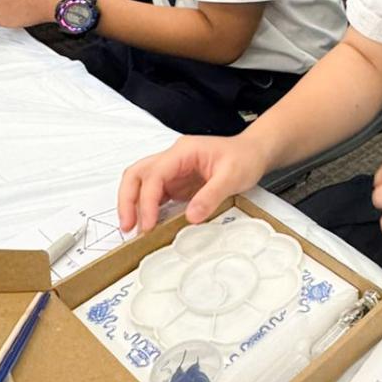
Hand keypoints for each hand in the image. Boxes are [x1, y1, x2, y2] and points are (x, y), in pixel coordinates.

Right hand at [118, 134, 270, 233]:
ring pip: (141, 183)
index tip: (147, 224)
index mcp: (183, 152)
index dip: (146, 200)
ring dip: (134, 205)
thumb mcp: (233, 176)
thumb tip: (191, 217)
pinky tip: (150, 224)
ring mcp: (173, 170)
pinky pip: (155, 194)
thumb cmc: (244, 157)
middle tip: (128, 226)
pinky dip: (148, 208)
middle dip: (127, 200)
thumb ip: (211, 196)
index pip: (154, 175)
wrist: (253, 153)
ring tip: (134, 229)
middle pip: (136, 174)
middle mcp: (172, 158)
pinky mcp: (176, 182)